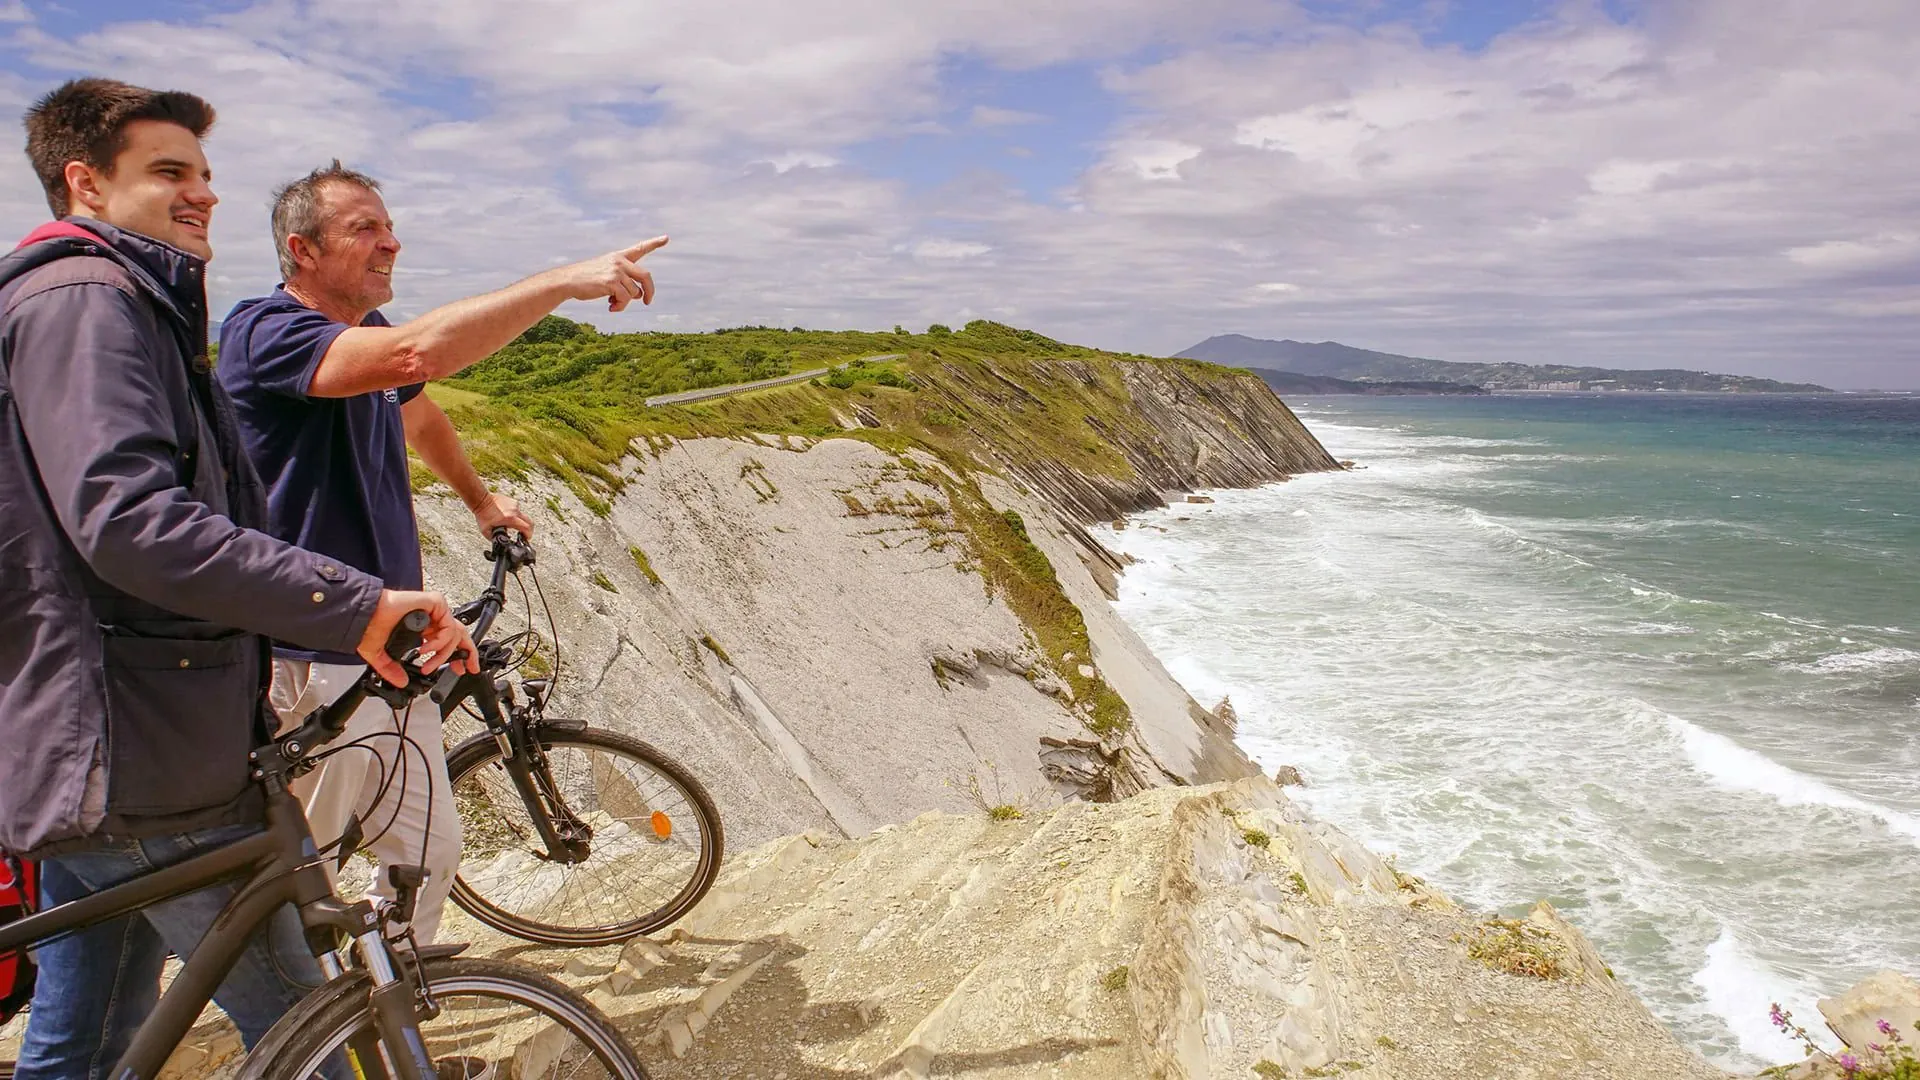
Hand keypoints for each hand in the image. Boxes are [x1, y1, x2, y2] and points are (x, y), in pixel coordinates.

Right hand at [355, 589, 479, 686]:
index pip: (448, 638)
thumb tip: (401, 682)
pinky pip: (448, 625)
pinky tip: (425, 650)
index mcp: (422, 627)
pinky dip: (440, 641)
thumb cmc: (368, 627)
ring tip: (429, 665)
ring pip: (454, 632)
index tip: (458, 669)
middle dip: (467, 653)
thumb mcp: (381, 656)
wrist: (363, 617)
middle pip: (459, 633)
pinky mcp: (433, 603)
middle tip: (467, 668)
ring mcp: (433, 610)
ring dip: (443, 654)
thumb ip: (392, 669)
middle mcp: (430, 618)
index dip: (456, 654)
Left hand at [469, 491, 533, 539]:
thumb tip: (501, 542)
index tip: (526, 538)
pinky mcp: (512, 501)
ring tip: (510, 524)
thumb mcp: (487, 532)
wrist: (481, 500)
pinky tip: (506, 517)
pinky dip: (514, 515)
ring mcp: (514, 504)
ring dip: (519, 522)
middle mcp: (515, 511)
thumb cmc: (483, 514)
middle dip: (528, 529)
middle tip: (523, 534)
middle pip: (529, 522)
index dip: (528, 535)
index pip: (527, 527)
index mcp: (510, 519)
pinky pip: (517, 510)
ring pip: (523, 516)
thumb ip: (496, 538)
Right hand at [548, 236, 667, 312]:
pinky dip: (620, 306)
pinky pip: (625, 299)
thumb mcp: (605, 273)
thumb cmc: (586, 279)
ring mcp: (616, 271)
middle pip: (646, 276)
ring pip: (634, 293)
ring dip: (625, 302)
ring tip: (613, 303)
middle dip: (650, 291)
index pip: (639, 248)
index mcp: (619, 257)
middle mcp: (620, 261)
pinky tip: (610, 307)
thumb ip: (624, 281)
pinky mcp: (612, 282)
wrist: (567, 280)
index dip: (654, 243)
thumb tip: (638, 296)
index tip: (666, 238)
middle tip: (648, 302)